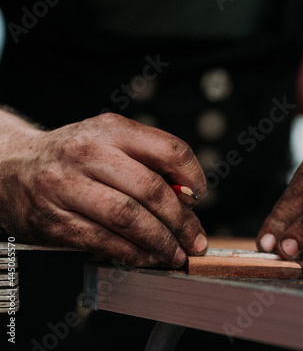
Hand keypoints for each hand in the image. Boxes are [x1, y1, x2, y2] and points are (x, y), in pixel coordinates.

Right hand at [0, 113, 207, 266]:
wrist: (10, 167)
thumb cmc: (73, 157)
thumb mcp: (109, 142)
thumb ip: (148, 162)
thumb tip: (187, 197)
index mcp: (111, 130)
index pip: (169, 149)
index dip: (193, 176)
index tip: (199, 196)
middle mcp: (88, 153)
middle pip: (151, 190)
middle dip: (182, 221)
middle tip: (195, 239)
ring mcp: (67, 187)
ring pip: (129, 218)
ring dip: (161, 242)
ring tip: (176, 254)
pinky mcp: (55, 220)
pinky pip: (104, 241)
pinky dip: (133, 254)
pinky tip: (148, 258)